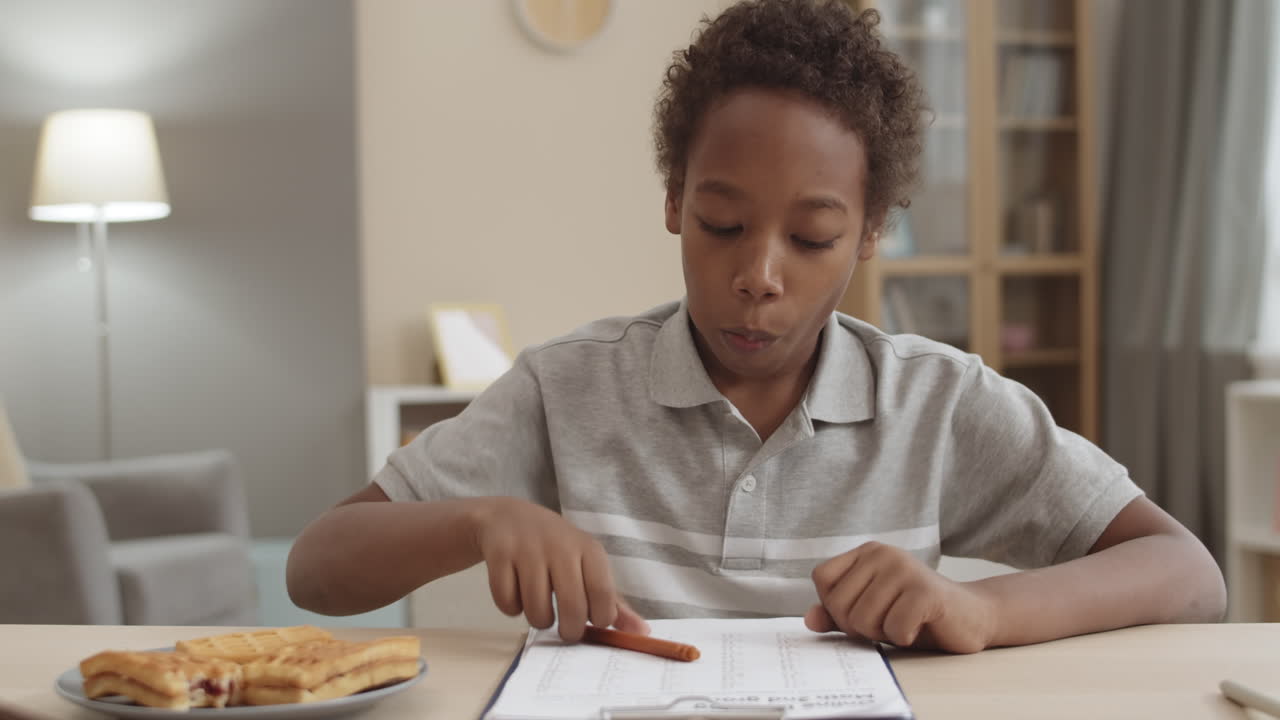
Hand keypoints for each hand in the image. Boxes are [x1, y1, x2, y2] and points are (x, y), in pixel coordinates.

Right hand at [470, 497, 649, 640]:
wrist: (510, 518)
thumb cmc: (558, 549)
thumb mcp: (588, 567)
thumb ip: (613, 602)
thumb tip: (642, 633)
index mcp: (589, 549)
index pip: (603, 595)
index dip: (599, 619)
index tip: (593, 621)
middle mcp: (560, 546)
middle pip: (571, 608)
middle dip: (570, 630)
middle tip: (566, 629)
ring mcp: (528, 550)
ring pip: (536, 611)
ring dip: (538, 619)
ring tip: (539, 607)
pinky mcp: (500, 555)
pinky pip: (508, 603)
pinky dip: (511, 608)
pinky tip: (516, 593)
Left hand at [804, 541, 996, 653]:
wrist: (971, 616)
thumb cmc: (915, 615)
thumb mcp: (871, 613)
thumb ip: (837, 615)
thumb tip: (809, 620)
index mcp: (867, 552)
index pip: (822, 578)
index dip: (834, 605)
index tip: (863, 610)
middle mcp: (883, 553)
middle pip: (838, 604)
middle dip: (859, 627)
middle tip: (888, 621)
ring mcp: (905, 569)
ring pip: (862, 620)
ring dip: (882, 634)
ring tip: (904, 622)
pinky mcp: (926, 592)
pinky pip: (893, 629)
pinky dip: (904, 638)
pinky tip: (920, 627)